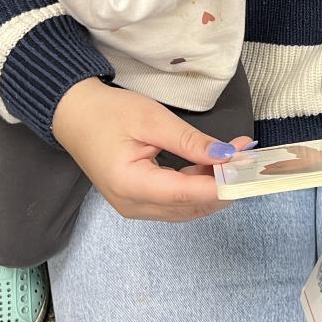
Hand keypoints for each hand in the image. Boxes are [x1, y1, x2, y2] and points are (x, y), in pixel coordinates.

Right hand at [52, 78, 253, 219]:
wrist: (74, 116)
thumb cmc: (109, 113)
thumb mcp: (152, 120)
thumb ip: (190, 142)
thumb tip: (226, 156)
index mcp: (132, 185)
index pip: (188, 194)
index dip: (221, 184)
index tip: (247, 167)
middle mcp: (134, 206)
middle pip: (191, 207)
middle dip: (222, 184)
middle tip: (245, 155)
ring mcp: (136, 208)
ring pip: (187, 208)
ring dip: (213, 185)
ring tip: (233, 156)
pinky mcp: (139, 202)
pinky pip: (176, 202)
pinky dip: (198, 185)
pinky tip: (212, 165)